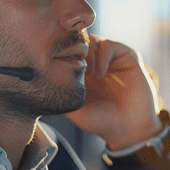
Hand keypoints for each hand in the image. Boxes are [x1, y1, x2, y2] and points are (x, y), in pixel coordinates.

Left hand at [65, 35, 162, 149]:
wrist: (128, 130)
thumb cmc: (102, 123)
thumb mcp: (74, 110)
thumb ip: (61, 95)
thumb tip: (41, 83)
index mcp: (86, 72)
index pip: (71, 50)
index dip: (64, 54)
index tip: (61, 66)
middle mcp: (99, 63)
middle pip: (81, 40)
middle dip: (75, 50)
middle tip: (75, 66)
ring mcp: (113, 60)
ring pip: (95, 39)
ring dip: (88, 52)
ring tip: (88, 72)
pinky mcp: (128, 58)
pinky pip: (111, 45)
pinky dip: (103, 56)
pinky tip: (100, 74)